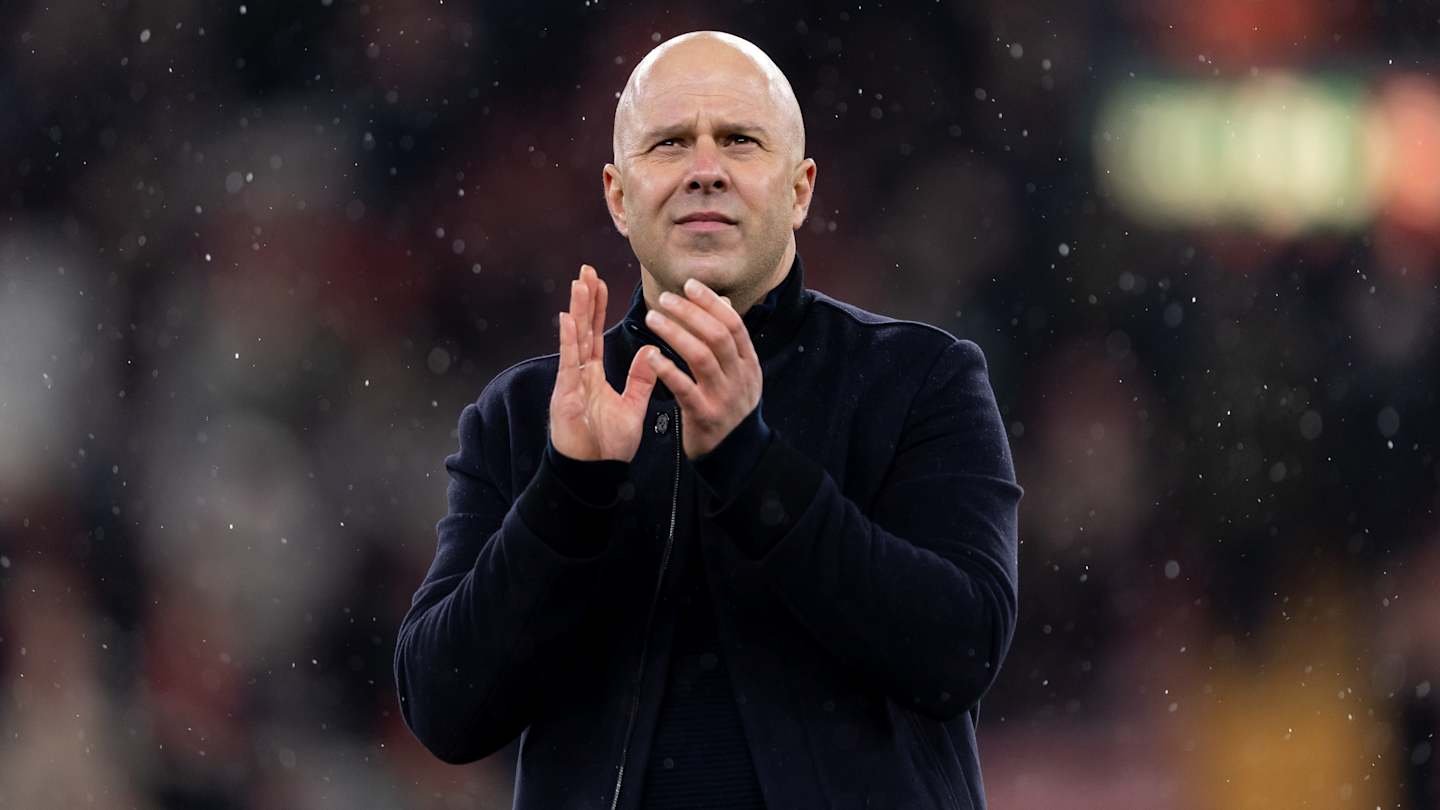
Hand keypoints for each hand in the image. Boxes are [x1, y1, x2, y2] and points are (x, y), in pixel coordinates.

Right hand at [550, 264, 660, 461]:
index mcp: (592, 374)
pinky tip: (568, 319)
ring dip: (576, 311)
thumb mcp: (632, 407)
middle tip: (586, 270)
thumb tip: (649, 351)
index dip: (597, 308)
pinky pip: (569, 364)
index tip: (599, 283)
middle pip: (582, 329)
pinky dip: (568, 341)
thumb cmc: (608, 445)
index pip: (595, 334)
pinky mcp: (566, 396)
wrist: (596, 473)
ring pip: (574, 340)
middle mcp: (578, 373)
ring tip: (579, 284)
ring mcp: (570, 383)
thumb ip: (640, 379)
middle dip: (585, 300)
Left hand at [643, 278, 761, 459]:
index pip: (733, 324)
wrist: (736, 455)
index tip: (690, 285)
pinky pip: (684, 388)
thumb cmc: (730, 408)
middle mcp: (739, 378)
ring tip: (653, 319)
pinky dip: (667, 369)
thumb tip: (724, 303)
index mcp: (748, 364)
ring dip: (676, 333)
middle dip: (691, 313)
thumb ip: (730, 341)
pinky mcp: (705, 416)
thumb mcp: (739, 374)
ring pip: (701, 356)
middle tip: (665, 298)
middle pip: (717, 335)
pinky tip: (650, 355)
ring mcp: (723, 397)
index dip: (711, 302)